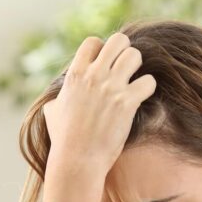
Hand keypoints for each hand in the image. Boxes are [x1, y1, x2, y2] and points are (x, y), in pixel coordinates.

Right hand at [42, 32, 156, 175]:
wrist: (77, 160)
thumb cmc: (63, 141)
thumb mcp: (52, 113)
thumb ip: (58, 99)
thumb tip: (56, 101)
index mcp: (75, 75)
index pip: (93, 42)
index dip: (102, 51)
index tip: (104, 67)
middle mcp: (93, 76)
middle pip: (119, 41)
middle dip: (124, 52)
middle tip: (125, 71)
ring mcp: (111, 88)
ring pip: (135, 56)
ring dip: (138, 68)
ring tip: (133, 84)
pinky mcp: (126, 103)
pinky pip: (148, 81)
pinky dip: (147, 88)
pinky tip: (140, 99)